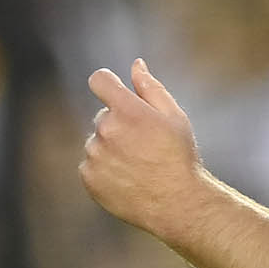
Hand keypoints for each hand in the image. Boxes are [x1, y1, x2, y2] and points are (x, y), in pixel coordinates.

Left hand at [80, 59, 204, 239]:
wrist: (176, 203)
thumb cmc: (179, 157)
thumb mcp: (173, 117)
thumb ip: (150, 88)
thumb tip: (136, 64)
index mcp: (127, 110)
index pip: (99, 80)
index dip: (107, 84)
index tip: (115, 93)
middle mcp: (106, 130)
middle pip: (103, 117)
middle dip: (119, 125)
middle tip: (145, 146)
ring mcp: (95, 155)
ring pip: (97, 142)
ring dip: (111, 148)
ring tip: (138, 166)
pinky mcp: (88, 177)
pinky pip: (91, 165)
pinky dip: (104, 169)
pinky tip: (128, 179)